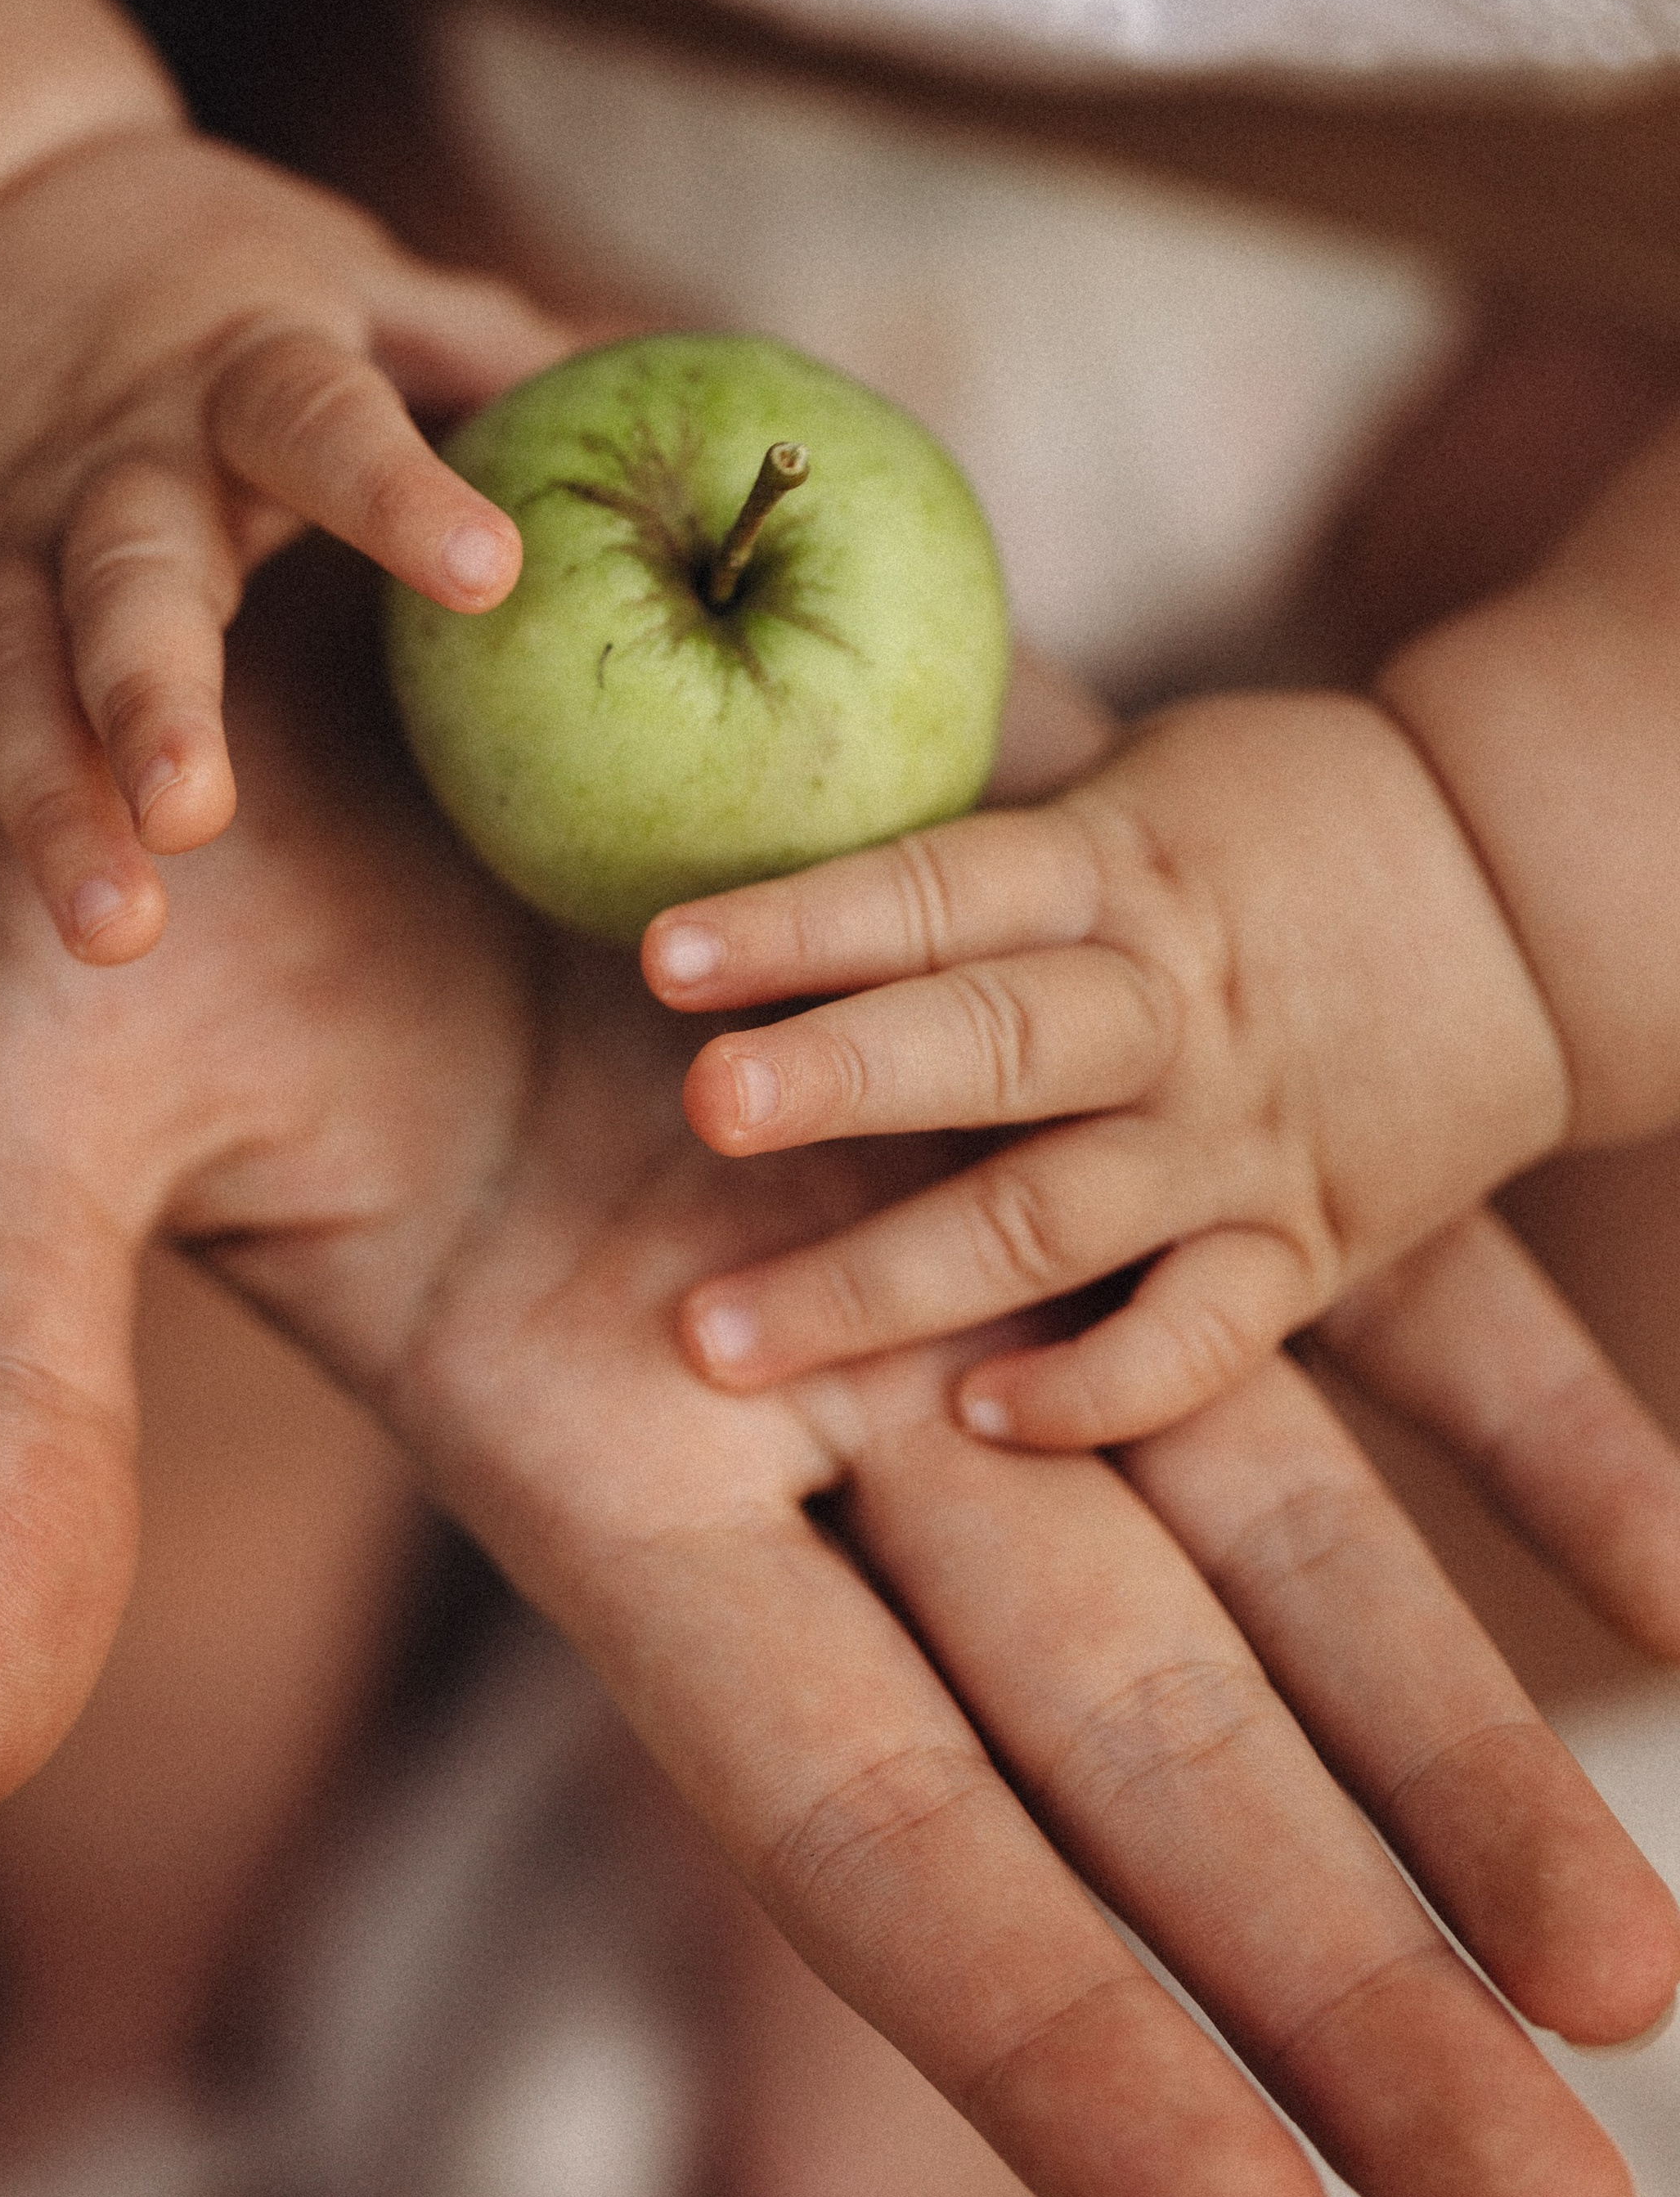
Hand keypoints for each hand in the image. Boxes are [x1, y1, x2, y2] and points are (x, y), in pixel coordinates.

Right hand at [0, 122, 564, 960]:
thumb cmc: (232, 278)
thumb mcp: (363, 279)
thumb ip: (495, 345)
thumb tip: (687, 377)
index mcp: (242, 367)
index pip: (319, 417)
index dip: (396, 488)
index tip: (488, 569)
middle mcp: (113, 461)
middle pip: (129, 579)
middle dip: (152, 697)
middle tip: (195, 813)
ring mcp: (1, 534)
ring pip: (7, 669)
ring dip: (39, 795)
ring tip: (105, 923)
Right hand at [0, 560, 1678, 2196]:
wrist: (292, 628)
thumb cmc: (113, 884)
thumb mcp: (11, 1127)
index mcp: (596, 1452)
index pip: (855, 1807)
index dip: (1058, 2027)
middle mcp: (808, 1384)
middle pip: (1116, 1721)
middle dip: (1340, 1964)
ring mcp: (948, 1209)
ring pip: (1251, 1509)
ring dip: (1458, 1729)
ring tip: (1640, 1975)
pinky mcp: (1042, 1027)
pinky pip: (1304, 1236)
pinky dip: (1483, 1389)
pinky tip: (1661, 1542)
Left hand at [645, 688, 1574, 1445]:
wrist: (1535, 895)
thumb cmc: (1275, 822)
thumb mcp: (1135, 780)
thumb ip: (982, 828)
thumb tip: (753, 777)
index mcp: (1117, 867)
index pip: (940, 885)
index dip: (802, 917)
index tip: (661, 951)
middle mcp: (1167, 1006)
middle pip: (991, 1044)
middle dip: (842, 1078)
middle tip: (702, 1110)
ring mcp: (1233, 1138)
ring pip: (1049, 1219)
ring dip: (884, 1283)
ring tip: (716, 1338)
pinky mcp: (1306, 1246)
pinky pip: (1199, 1339)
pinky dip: (1096, 1389)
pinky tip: (972, 1419)